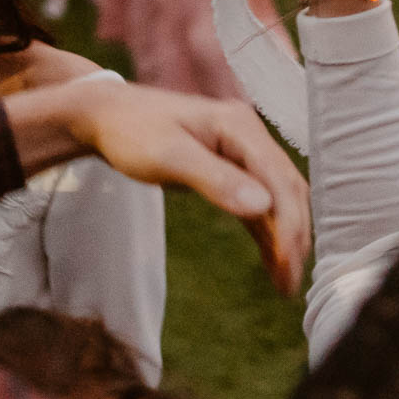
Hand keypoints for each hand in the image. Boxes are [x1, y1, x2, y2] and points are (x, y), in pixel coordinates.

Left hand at [6, 78, 311, 295]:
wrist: (105, 116)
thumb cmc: (132, 131)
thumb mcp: (169, 157)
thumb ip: (216, 180)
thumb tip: (263, 208)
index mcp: (241, 126)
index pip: (279, 179)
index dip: (289, 224)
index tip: (289, 264)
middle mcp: (249, 137)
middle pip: (286, 190)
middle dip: (293, 236)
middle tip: (291, 282)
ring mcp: (242, 152)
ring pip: (277, 199)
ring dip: (284, 238)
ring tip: (286, 282)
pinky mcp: (231, 169)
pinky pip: (258, 203)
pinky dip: (267, 232)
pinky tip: (272, 262)